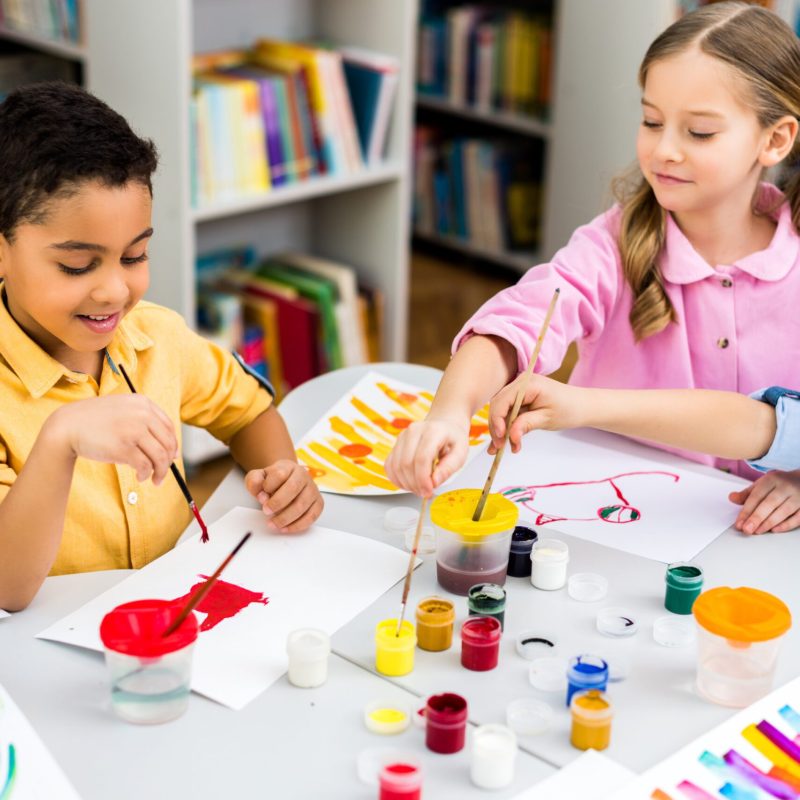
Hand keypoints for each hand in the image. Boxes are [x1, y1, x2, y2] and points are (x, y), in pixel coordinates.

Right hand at [48, 395, 177, 483]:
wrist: (67, 425)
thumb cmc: (96, 422)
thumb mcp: (123, 411)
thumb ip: (144, 423)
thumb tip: (171, 451)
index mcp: (142, 403)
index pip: (169, 427)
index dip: (173, 445)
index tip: (171, 457)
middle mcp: (141, 414)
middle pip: (168, 443)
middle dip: (168, 462)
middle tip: (163, 473)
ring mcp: (133, 430)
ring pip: (160, 456)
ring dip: (160, 472)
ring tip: (155, 479)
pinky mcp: (123, 447)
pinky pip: (145, 465)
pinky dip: (146, 474)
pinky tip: (141, 477)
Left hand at [245, 460, 322, 532]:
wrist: (288, 481)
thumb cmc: (272, 481)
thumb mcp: (259, 477)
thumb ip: (254, 482)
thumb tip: (261, 495)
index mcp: (288, 467)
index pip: (279, 474)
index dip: (268, 486)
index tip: (260, 497)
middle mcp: (303, 476)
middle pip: (293, 488)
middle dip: (277, 503)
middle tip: (266, 511)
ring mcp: (313, 489)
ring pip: (302, 505)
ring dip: (285, 518)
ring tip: (273, 524)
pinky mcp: (318, 502)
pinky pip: (312, 516)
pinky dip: (298, 525)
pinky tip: (285, 528)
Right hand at [384, 418, 469, 496]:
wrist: (443, 426)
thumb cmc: (452, 439)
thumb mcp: (460, 453)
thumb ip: (449, 468)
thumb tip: (434, 482)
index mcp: (433, 431)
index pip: (422, 458)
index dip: (423, 479)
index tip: (429, 491)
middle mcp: (414, 431)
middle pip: (406, 463)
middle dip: (414, 484)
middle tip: (425, 492)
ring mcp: (402, 437)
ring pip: (396, 466)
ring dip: (406, 483)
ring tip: (419, 488)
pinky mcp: (395, 444)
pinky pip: (389, 465)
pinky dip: (396, 479)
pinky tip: (408, 483)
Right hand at [488, 374, 582, 453]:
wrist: (581, 406)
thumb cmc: (569, 409)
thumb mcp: (547, 418)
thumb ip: (526, 425)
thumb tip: (510, 436)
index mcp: (528, 384)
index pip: (503, 400)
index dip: (497, 419)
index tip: (500, 437)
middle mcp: (520, 383)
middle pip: (498, 405)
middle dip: (497, 427)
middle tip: (500, 447)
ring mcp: (519, 390)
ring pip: (501, 411)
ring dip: (501, 430)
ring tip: (503, 449)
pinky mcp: (520, 399)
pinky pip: (508, 413)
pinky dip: (506, 427)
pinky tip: (506, 442)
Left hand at [729, 469, 799, 533]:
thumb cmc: (779, 485)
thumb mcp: (762, 485)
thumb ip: (747, 494)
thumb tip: (732, 498)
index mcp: (771, 480)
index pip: (756, 496)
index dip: (746, 511)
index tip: (739, 523)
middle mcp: (785, 486)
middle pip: (769, 503)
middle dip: (756, 518)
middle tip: (747, 529)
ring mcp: (798, 496)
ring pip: (783, 511)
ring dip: (769, 523)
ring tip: (757, 531)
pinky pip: (798, 517)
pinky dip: (786, 525)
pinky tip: (775, 530)